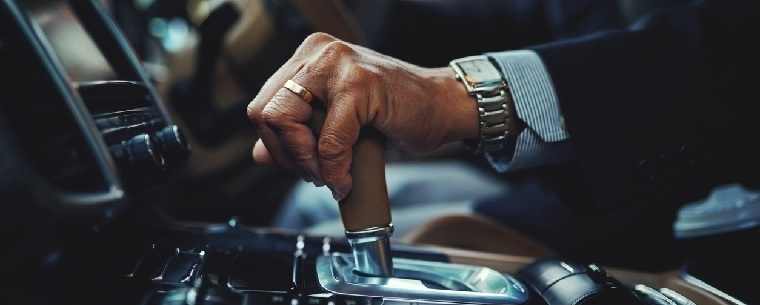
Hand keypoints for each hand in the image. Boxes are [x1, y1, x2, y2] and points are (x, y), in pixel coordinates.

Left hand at [247, 33, 477, 199]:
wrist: (442, 108)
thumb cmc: (395, 113)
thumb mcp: (336, 122)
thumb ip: (298, 133)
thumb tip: (260, 155)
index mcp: (309, 57)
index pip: (263, 105)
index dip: (276, 144)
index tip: (302, 165)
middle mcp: (319, 53)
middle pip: (266, 113)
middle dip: (287, 155)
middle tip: (315, 175)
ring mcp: (338, 64)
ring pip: (287, 122)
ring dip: (307, 164)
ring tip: (331, 176)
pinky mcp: (359, 85)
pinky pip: (328, 141)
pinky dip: (334, 169)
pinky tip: (346, 179)